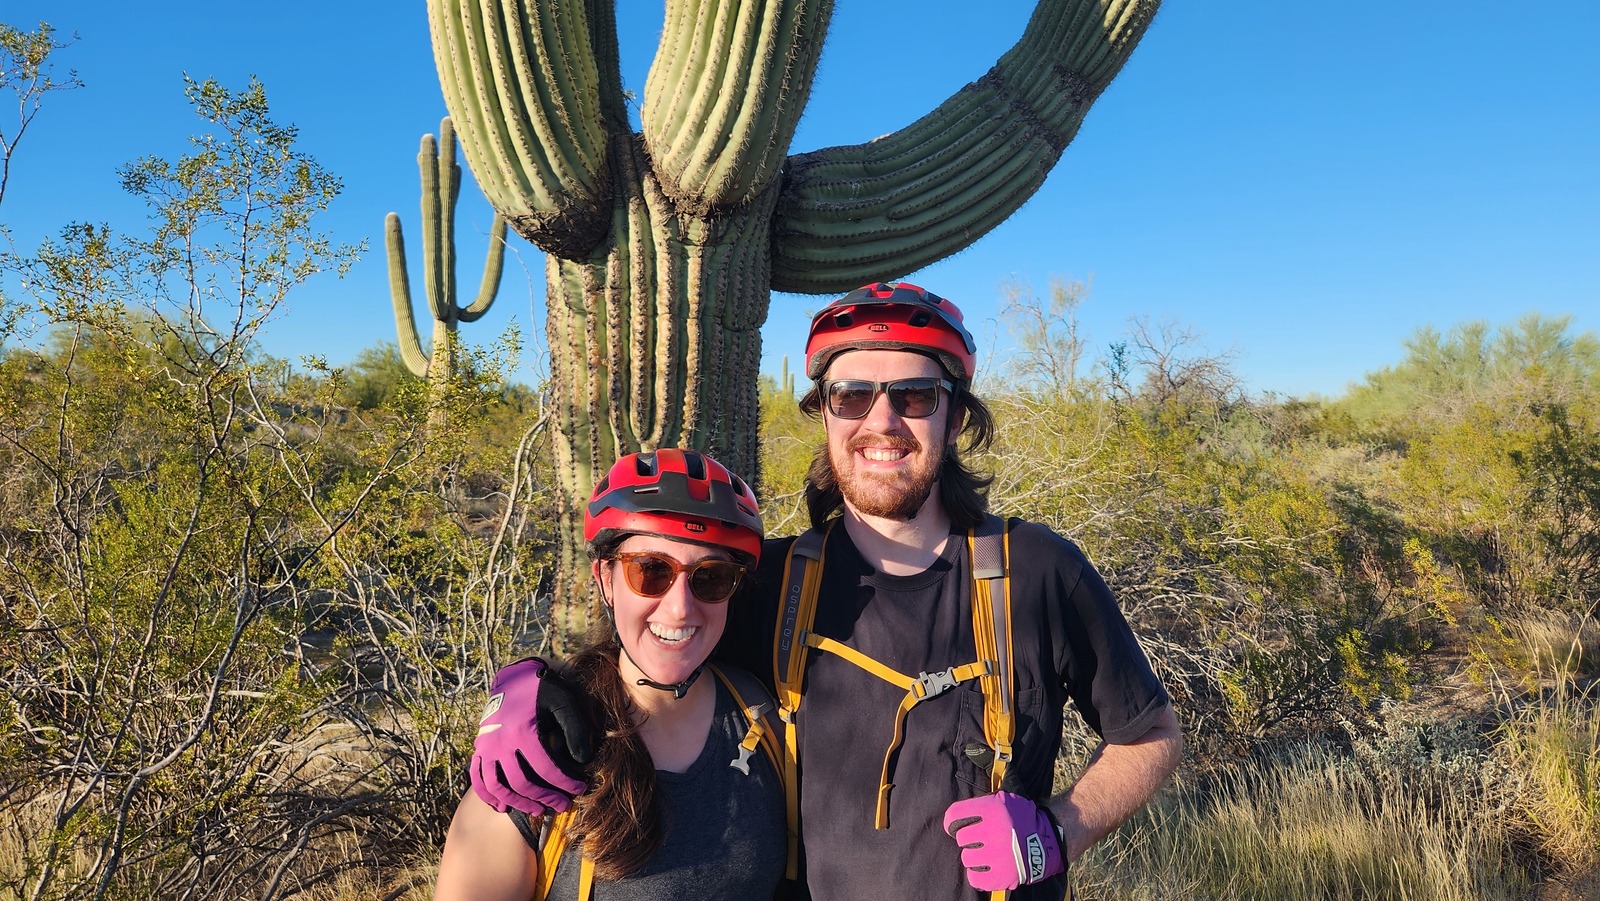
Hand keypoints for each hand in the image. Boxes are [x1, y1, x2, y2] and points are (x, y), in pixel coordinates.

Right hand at [470, 658, 592, 815]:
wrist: (516, 676)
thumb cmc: (544, 689)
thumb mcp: (565, 702)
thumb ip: (576, 730)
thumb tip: (583, 761)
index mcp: (523, 732)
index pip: (547, 769)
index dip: (565, 783)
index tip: (580, 788)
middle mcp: (500, 742)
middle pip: (522, 783)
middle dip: (545, 798)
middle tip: (562, 806)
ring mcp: (486, 747)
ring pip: (498, 786)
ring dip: (517, 802)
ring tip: (537, 810)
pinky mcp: (480, 748)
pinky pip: (478, 778)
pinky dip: (488, 795)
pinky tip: (503, 807)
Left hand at [942, 791, 1064, 890]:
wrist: (1048, 840)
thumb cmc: (1022, 820)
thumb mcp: (1005, 800)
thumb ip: (982, 805)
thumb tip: (955, 817)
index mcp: (993, 810)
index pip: (955, 815)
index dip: (951, 821)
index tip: (955, 826)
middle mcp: (995, 832)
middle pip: (960, 838)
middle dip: (968, 839)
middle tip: (979, 840)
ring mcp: (999, 856)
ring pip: (966, 858)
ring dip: (973, 856)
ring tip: (986, 853)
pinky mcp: (1003, 876)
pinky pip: (974, 878)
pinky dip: (978, 874)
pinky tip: (987, 867)